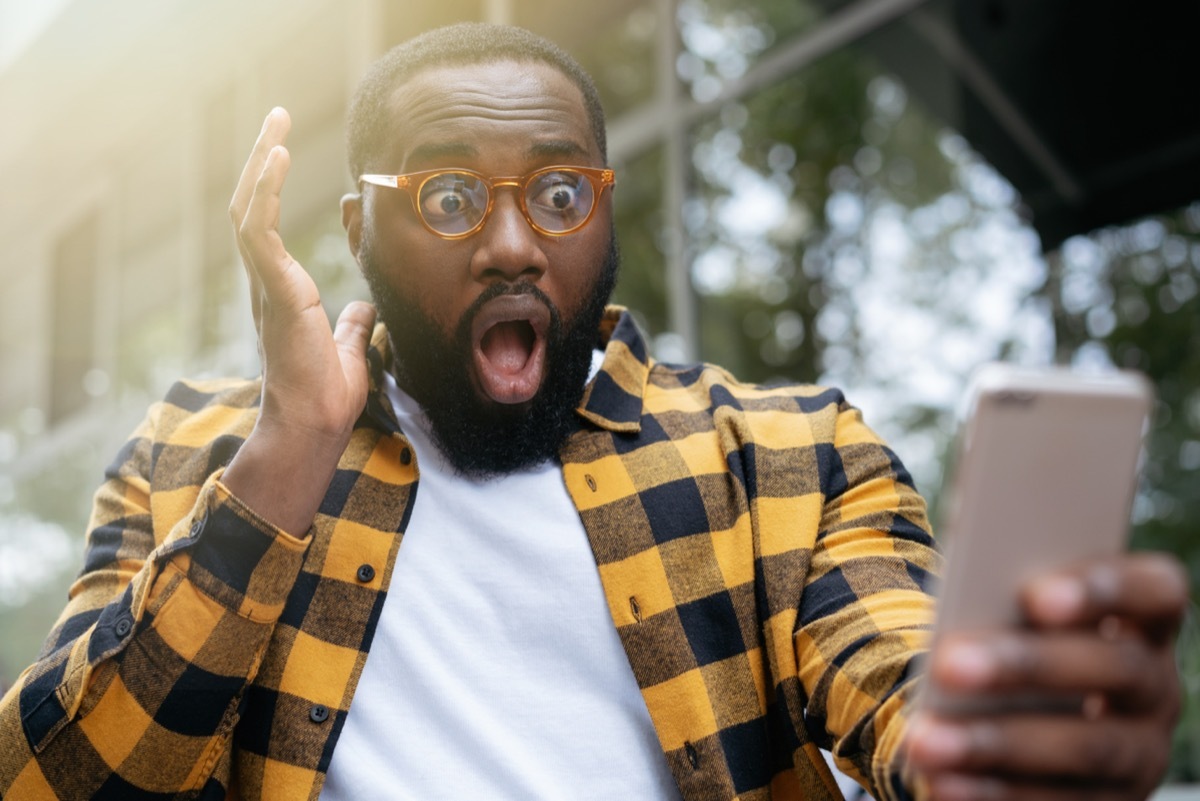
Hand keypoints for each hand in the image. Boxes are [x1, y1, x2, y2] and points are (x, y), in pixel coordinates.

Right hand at [222, 108, 376, 534]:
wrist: (314, 425)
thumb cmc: (326, 396)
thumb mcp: (348, 350)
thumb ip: (352, 327)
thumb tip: (364, 311)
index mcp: (281, 291)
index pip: (265, 226)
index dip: (269, 187)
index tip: (280, 151)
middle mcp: (266, 282)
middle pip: (249, 206)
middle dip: (260, 160)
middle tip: (274, 119)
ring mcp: (267, 285)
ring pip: (247, 209)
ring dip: (259, 163)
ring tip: (274, 123)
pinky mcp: (275, 290)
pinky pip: (258, 229)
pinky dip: (263, 190)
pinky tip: (276, 157)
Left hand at [907, 552, 1187, 800]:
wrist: (1023, 715)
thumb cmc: (1017, 640)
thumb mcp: (1021, 618)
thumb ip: (1007, 603)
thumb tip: (961, 613)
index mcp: (1145, 621)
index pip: (1155, 592)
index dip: (1103, 589)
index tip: (1035, 595)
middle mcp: (1156, 688)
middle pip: (1113, 668)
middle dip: (1027, 666)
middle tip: (949, 665)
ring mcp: (1141, 752)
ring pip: (1086, 748)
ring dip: (998, 744)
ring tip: (925, 740)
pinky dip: (995, 792)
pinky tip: (941, 782)